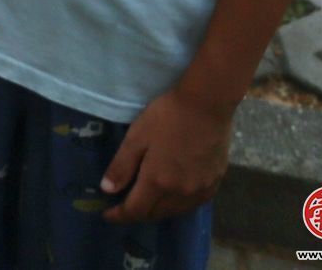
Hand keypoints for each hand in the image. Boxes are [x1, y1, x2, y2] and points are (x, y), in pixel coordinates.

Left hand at [101, 88, 233, 222]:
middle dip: (137, 213)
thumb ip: (121, 166)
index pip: (136, 210)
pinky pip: (192, 204)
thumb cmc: (166, 117)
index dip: (120, 215)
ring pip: (175, 211)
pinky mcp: (214, 183)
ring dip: (157, 210)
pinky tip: (171, 195)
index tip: (107, 215)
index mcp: (158, 182)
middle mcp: (181, 192)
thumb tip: (107, 190)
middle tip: (124, 206)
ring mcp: (200, 189)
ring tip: (145, 202)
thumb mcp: (136, 138)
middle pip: (156, 213)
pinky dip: (177, 205)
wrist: (206, 106)